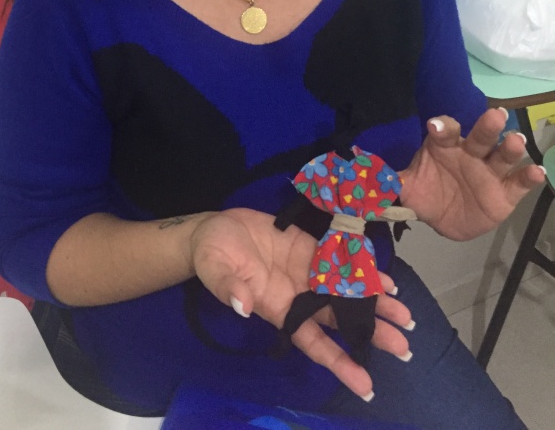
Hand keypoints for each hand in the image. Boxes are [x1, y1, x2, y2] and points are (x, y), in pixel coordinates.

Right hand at [190, 207, 413, 400]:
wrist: (213, 229)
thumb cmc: (212, 257)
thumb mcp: (215, 272)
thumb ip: (229, 288)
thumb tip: (243, 306)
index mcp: (278, 308)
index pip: (314, 343)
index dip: (340, 363)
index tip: (367, 386)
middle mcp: (299, 295)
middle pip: (340, 320)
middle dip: (372, 333)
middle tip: (404, 346)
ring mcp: (307, 271)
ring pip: (347, 291)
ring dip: (376, 303)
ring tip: (405, 314)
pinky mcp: (310, 247)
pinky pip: (342, 261)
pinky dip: (364, 269)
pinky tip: (385, 279)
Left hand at [399, 108, 545, 240]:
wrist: (444, 218)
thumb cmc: (427, 192)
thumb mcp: (407, 187)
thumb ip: (390, 180)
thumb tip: (367, 177)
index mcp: (444, 146)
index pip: (444, 130)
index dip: (442, 126)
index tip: (436, 125)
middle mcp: (470, 153)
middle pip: (480, 137)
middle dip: (486, 126)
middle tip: (495, 115)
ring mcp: (490, 171)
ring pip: (502, 156)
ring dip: (510, 147)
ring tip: (515, 141)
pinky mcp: (506, 193)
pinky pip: (519, 183)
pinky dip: (529, 177)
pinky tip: (537, 171)